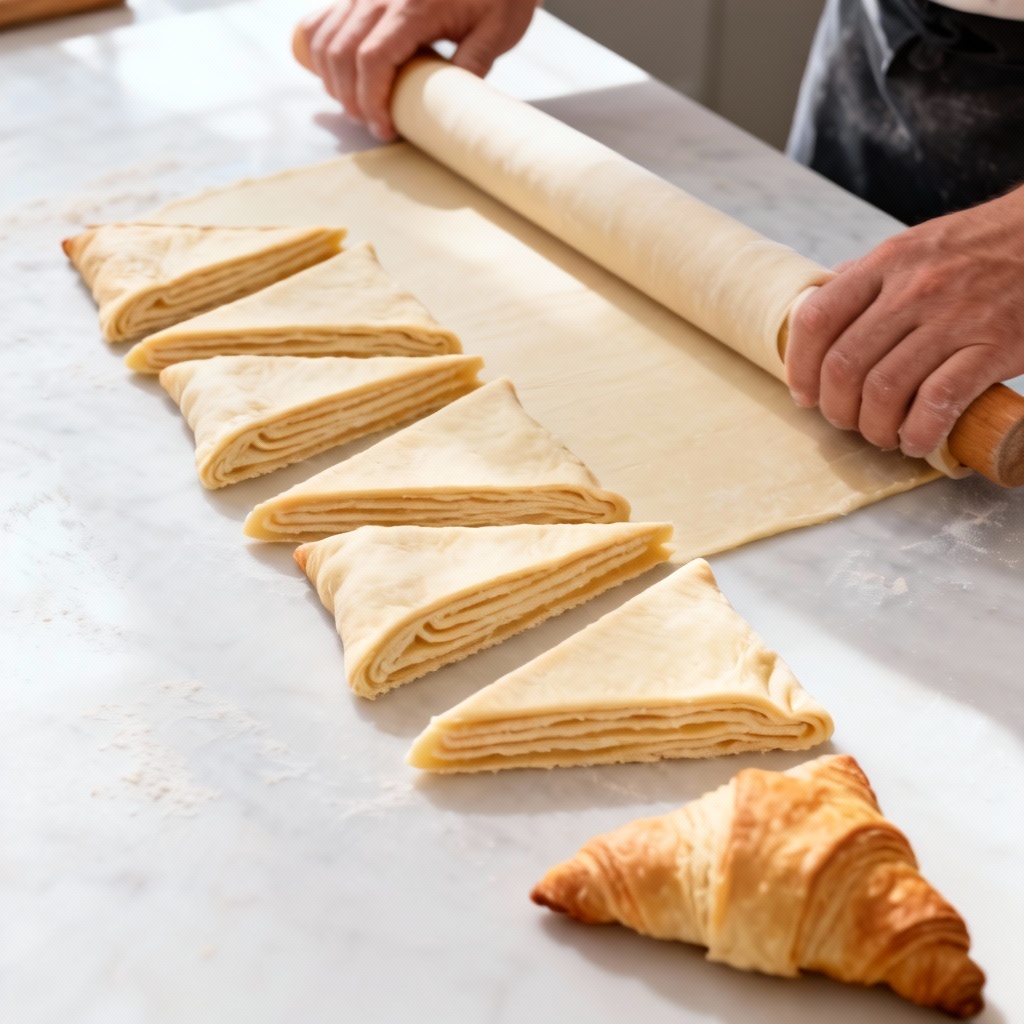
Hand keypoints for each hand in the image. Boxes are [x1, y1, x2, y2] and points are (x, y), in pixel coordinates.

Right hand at [297, 0, 538, 139]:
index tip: (385, 128)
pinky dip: (322, 52)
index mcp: (414, 5)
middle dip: (351, 99)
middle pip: (342, 52)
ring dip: (333, 80)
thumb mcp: (498, 30)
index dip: (371, 100)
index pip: (373, 58)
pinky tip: (337, 76)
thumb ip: (474, 64)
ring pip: (327, 38)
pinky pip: (324, 21)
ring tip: (359, 106)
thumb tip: (454, 106)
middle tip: (374, 124)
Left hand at [786, 186, 1023, 457]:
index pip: (816, 320)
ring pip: (884, 390)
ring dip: (874, 427)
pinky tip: (919, 441)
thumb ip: (865, 277)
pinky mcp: (994, 345)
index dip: (799, 368)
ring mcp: (954, 318)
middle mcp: (913, 289)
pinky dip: (920, 433)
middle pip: (844, 366)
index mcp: (885, 263)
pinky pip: (939, 402)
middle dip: (836, 409)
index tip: (805, 395)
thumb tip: (818, 306)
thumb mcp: (913, 246)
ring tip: (883, 435)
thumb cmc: (978, 247)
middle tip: (848, 422)